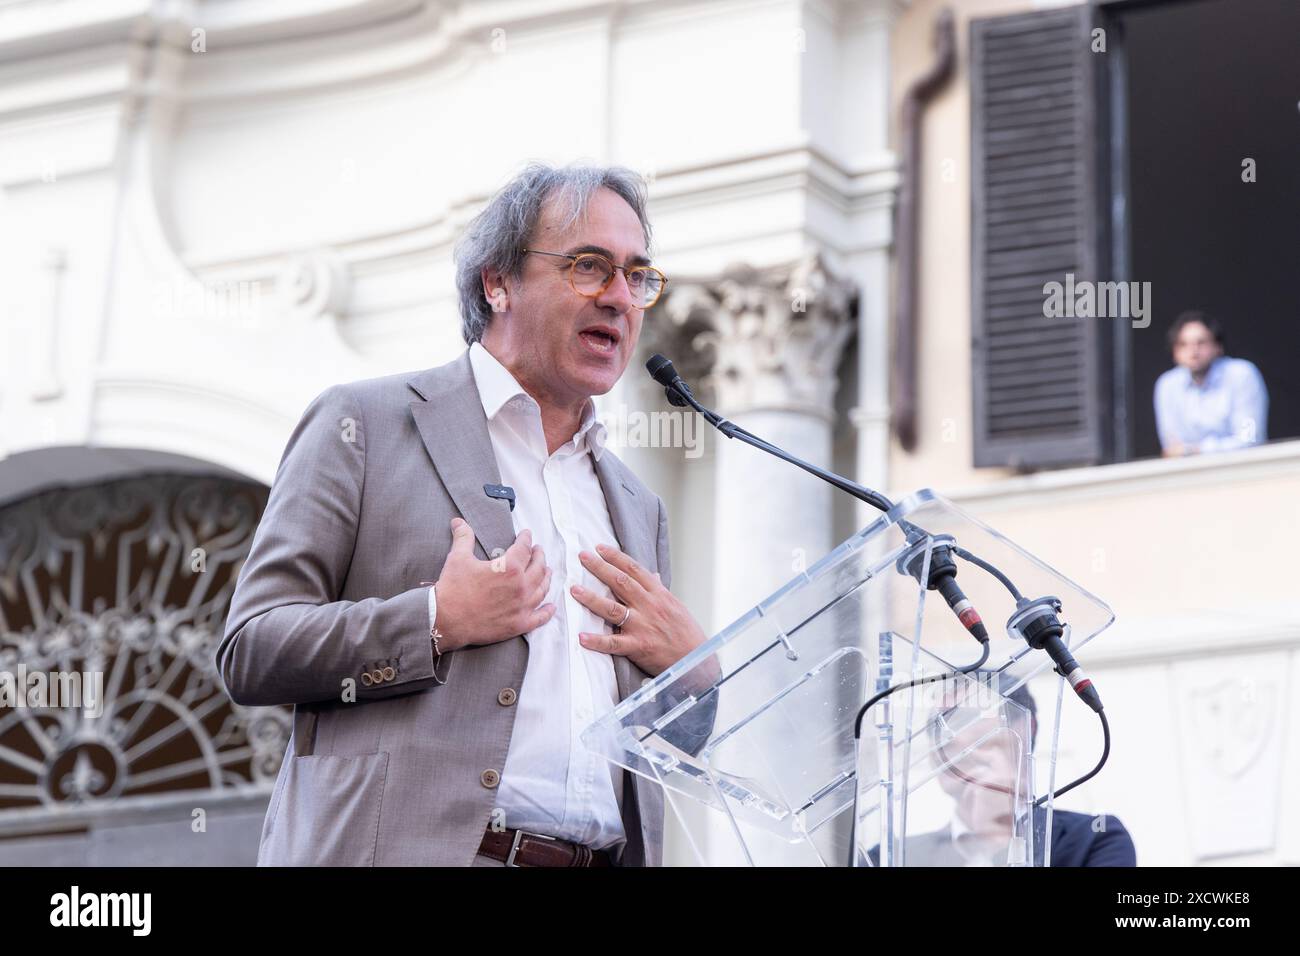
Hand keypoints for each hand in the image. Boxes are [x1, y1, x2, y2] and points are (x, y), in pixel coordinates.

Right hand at [433, 518, 554, 650]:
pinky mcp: (518, 625)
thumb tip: (458, 521)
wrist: (445, 620)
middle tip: (538, 551)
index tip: (527, 534)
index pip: (524, 548)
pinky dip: (547, 612)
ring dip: (546, 578)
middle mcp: (521, 586)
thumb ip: (463, 537)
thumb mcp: (458, 558)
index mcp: (509, 568)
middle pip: (538, 567)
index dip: (526, 539)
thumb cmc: (453, 588)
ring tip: (547, 571)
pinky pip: (539, 618)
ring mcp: (521, 607)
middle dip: (540, 556)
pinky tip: (551, 607)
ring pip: (542, 590)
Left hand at [570, 542, 709, 677]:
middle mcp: (649, 606)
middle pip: (620, 581)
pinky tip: (582, 637)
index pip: (634, 569)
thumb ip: (660, 590)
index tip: (599, 548)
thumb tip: (653, 575)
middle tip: (582, 557)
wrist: (696, 660)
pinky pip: (613, 643)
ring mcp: (642, 626)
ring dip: (591, 598)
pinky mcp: (638, 647)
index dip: (615, 557)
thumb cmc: (686, 633)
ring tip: (574, 590)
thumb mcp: (676, 606)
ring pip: (612, 608)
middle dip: (599, 567)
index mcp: (659, 594)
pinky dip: (597, 641)